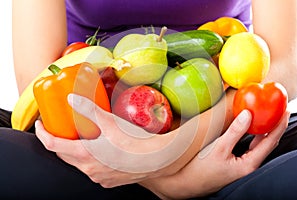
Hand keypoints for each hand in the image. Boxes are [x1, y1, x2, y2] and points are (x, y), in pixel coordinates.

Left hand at [35, 93, 200, 187]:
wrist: (157, 159)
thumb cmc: (135, 141)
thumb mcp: (110, 122)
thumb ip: (88, 109)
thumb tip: (71, 98)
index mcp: (85, 155)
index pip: (53, 145)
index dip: (42, 133)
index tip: (40, 125)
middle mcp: (88, 170)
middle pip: (64, 155)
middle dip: (58, 141)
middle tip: (60, 128)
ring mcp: (98, 177)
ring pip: (78, 163)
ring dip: (75, 150)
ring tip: (80, 136)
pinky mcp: (108, 180)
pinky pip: (92, 170)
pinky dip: (89, 159)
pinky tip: (99, 150)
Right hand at [142, 109, 289, 198]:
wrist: (188, 182)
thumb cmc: (201, 169)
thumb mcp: (219, 148)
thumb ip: (235, 132)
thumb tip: (248, 114)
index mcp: (249, 163)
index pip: (270, 141)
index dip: (279, 125)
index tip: (285, 110)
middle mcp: (249, 164)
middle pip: (267, 142)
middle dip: (274, 125)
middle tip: (277, 108)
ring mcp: (242, 163)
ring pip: (258, 144)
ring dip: (264, 129)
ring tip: (266, 114)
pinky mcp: (234, 161)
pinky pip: (249, 145)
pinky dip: (253, 134)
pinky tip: (249, 126)